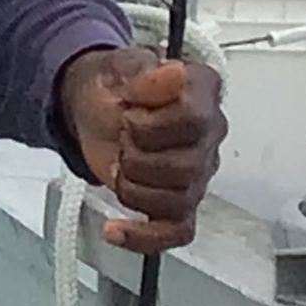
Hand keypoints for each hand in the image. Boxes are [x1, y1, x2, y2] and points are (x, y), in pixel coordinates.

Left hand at [58, 45, 224, 254]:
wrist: (95, 108)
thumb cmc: (113, 88)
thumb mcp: (120, 69)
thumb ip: (146, 74)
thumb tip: (175, 72)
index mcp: (203, 95)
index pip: (194, 119)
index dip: (151, 124)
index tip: (128, 115)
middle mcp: (210, 135)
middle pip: (185, 166)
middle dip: (137, 157)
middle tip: (121, 139)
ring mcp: (199, 172)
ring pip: (177, 200)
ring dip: (132, 187)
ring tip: (120, 164)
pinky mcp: (180, 201)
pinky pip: (177, 232)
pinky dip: (143, 236)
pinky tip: (115, 229)